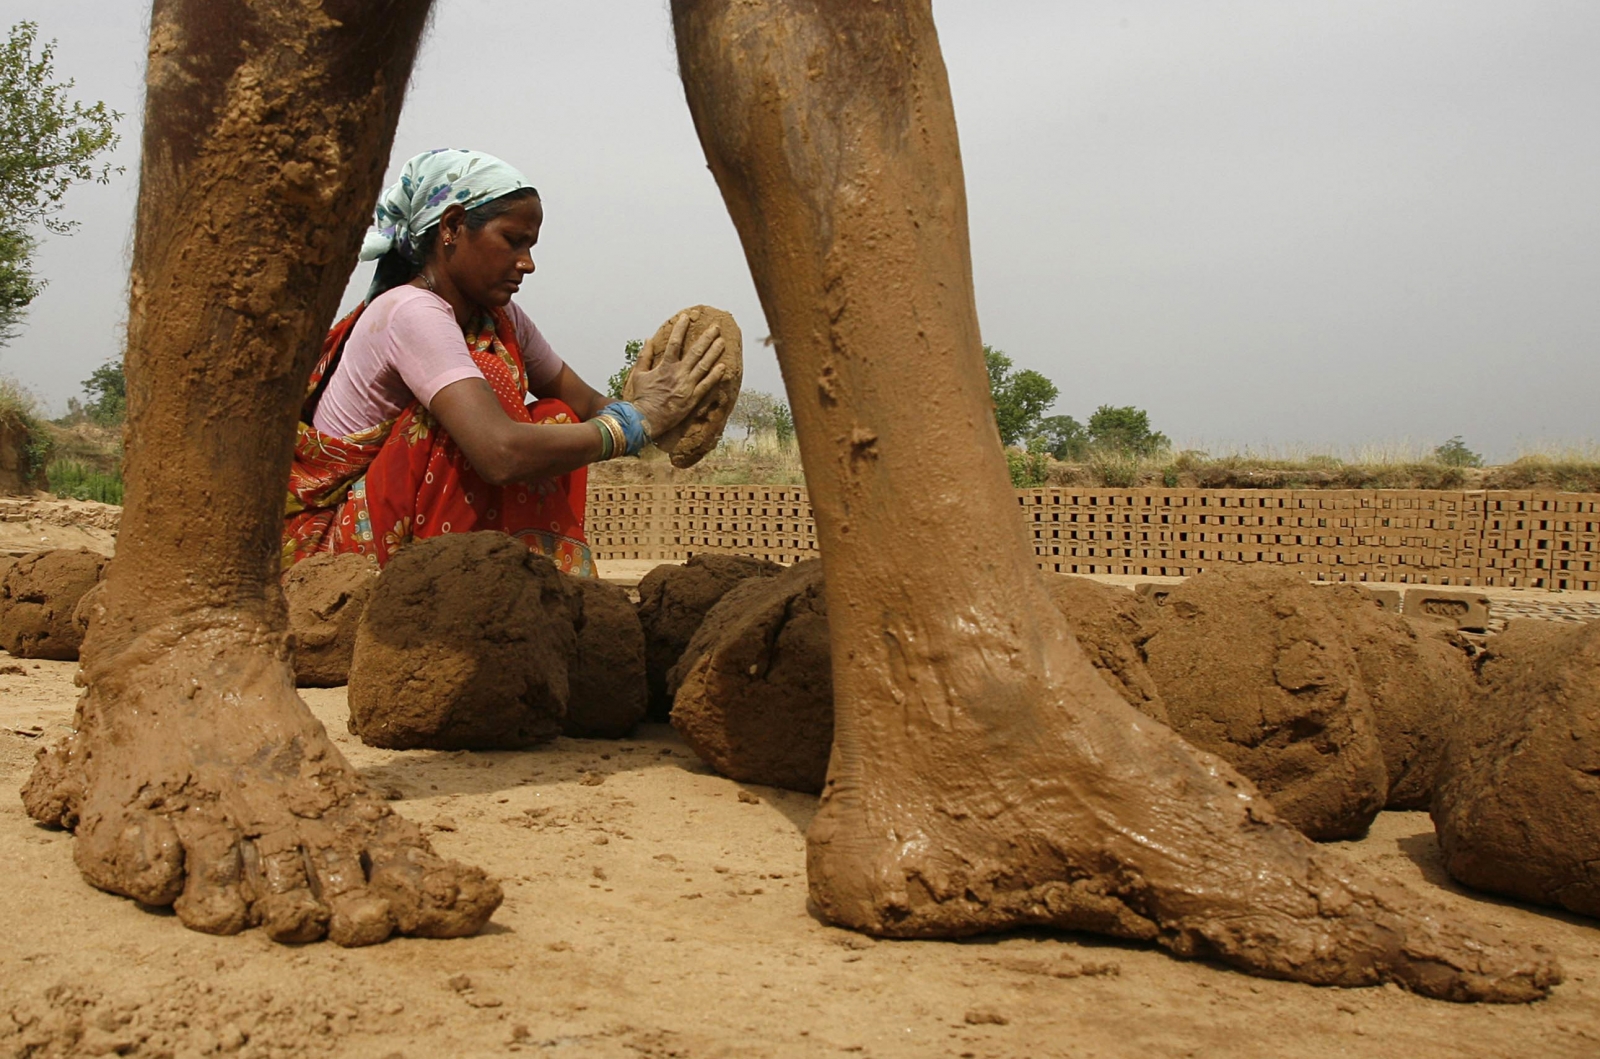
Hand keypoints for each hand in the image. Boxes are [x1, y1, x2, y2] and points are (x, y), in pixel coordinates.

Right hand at [627, 313, 726, 436]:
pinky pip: (707, 385)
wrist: (645, 420)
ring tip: (722, 342)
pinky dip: (715, 375)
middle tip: (715, 327)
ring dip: (714, 352)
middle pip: (696, 351)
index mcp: (665, 366)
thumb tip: (648, 339)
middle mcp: (678, 374)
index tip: (687, 317)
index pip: (675, 342)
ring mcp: (687, 386)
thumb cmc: (641, 398)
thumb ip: (644, 356)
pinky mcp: (692, 398)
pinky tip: (723, 366)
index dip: (681, 328)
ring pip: (704, 365)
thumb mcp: (638, 374)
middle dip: (707, 338)